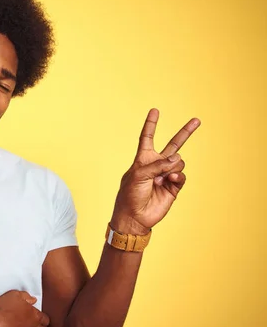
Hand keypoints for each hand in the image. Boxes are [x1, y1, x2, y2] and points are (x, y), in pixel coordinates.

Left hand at [111, 108, 200, 234]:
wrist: (135, 217)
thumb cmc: (130, 194)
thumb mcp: (138, 175)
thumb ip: (157, 165)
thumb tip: (177, 159)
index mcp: (143, 159)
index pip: (147, 137)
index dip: (151, 124)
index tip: (155, 110)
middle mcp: (156, 164)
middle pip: (173, 145)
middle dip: (185, 132)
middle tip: (197, 120)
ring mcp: (166, 175)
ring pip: (179, 162)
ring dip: (171, 168)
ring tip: (160, 179)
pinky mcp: (174, 187)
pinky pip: (182, 176)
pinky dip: (177, 176)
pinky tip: (170, 181)